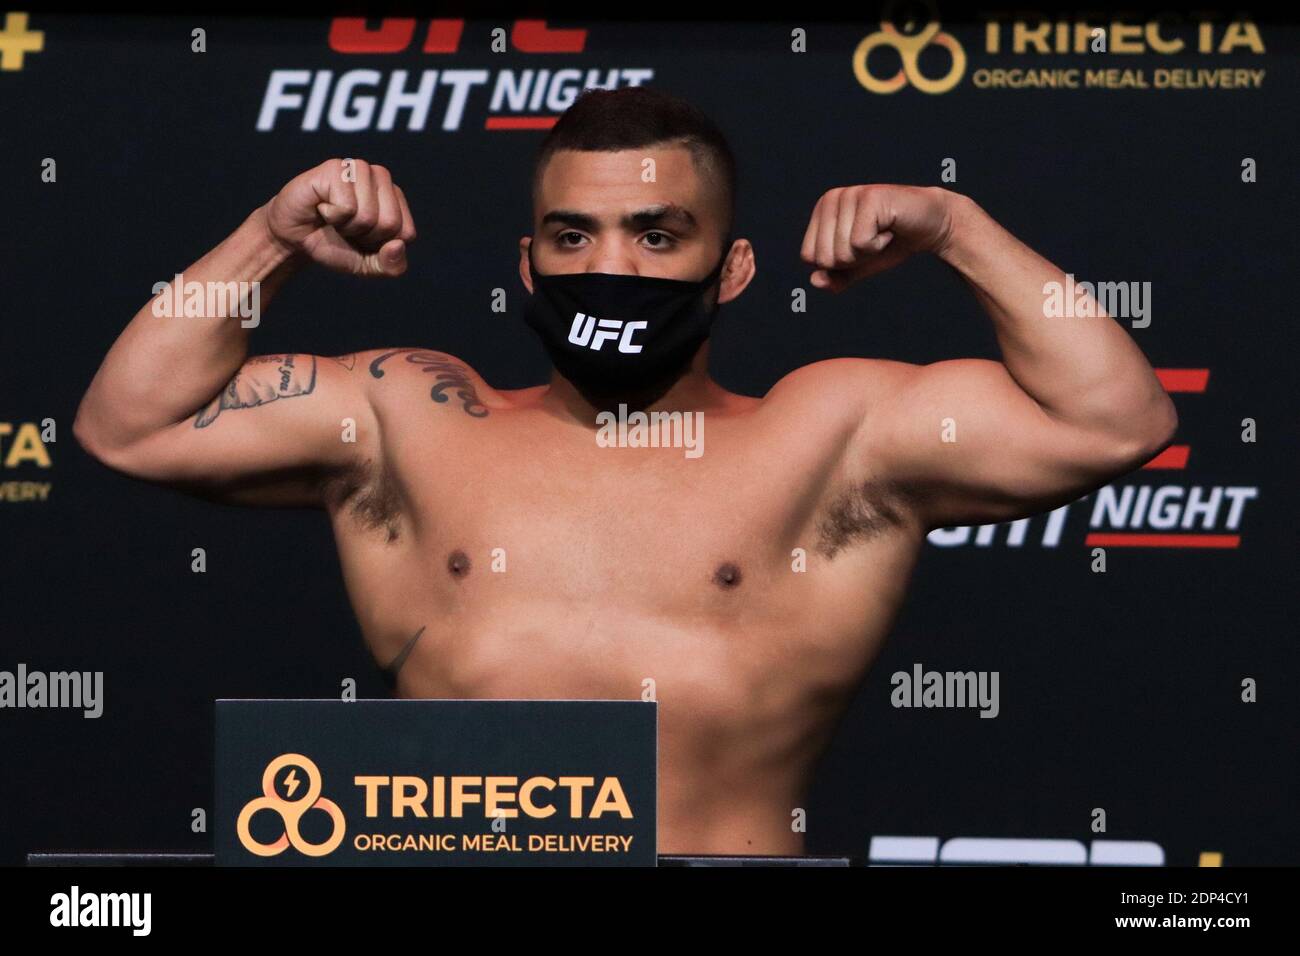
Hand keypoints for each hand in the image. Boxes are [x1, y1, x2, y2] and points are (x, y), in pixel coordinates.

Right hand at [264, 158, 416, 276]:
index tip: (362, 238)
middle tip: (345, 227)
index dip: (380, 246)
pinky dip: (331, 216)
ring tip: (333, 216)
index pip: (406, 234)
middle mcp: (381, 177)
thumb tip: (397, 245)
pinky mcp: (336, 168)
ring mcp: (359, 168)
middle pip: (390, 224)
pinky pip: (347, 207)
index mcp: (396, 198)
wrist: (294, 238)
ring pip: (368, 215)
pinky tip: (322, 206)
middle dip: (364, 236)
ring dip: (346, 226)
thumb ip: (391, 266)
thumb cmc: (333, 245)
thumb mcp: (368, 265)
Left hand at [800, 184, 955, 291]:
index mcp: (821, 211)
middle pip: (824, 257)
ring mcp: (850, 195)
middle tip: (874, 240)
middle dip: (853, 260)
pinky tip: (890, 229)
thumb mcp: (858, 265)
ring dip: (869, 252)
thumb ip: (835, 276)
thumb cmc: (891, 243)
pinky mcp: (869, 198)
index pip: (809, 257)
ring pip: (842, 252)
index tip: (859, 247)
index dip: (838, 264)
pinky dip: (880, 245)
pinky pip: (861, 243)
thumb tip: (815, 281)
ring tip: (883, 233)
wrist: (930, 227)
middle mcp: (831, 198)